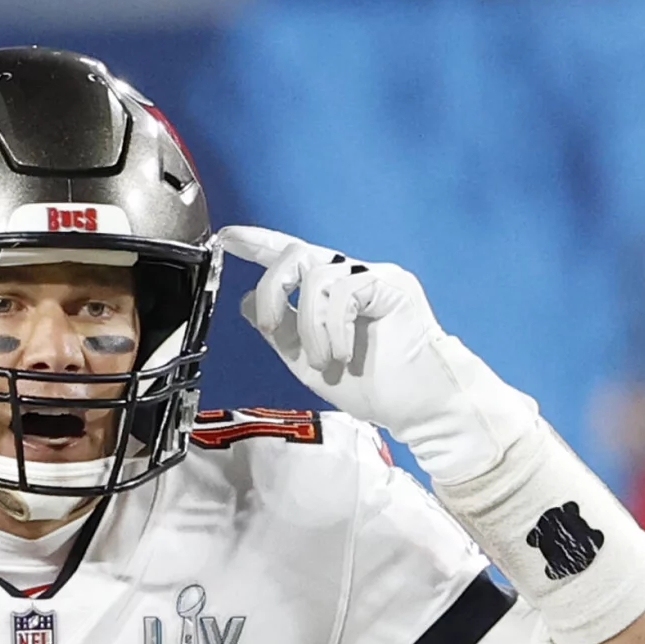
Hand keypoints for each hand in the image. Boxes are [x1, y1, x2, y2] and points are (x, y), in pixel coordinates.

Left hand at [219, 224, 535, 484]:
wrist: (417, 406)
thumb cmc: (371, 385)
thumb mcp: (306, 360)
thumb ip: (279, 330)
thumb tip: (248, 301)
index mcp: (330, 293)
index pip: (291, 258)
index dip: (259, 243)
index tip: (227, 237)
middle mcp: (352, 277)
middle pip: (297, 252)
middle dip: (272, 288)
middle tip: (271, 327)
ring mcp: (374, 278)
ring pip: (318, 275)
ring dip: (309, 325)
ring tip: (323, 360)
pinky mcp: (393, 285)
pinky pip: (345, 291)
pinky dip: (334, 328)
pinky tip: (342, 355)